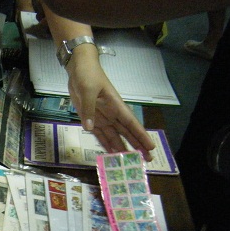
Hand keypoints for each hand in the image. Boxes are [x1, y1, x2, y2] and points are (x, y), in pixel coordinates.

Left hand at [66, 45, 155, 160]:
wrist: (79, 68)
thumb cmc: (88, 75)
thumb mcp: (88, 90)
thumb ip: (89, 109)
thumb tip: (90, 128)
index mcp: (116, 105)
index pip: (131, 124)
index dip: (141, 136)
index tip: (151, 147)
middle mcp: (112, 114)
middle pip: (127, 133)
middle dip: (137, 146)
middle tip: (147, 160)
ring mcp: (103, 117)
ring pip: (115, 136)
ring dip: (122, 148)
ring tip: (129, 162)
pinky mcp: (93, 118)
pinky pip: (100, 134)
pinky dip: (106, 143)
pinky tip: (111, 153)